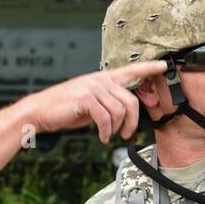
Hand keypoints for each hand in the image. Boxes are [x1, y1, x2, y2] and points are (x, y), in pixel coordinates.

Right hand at [27, 61, 166, 142]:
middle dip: (132, 122)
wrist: (41, 111)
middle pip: (130, 101)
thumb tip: (127, 112)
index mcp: (103, 78)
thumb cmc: (67, 109)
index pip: (130, 70)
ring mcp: (93, 87)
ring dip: (116, 129)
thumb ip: (109, 102)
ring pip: (119, 111)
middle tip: (127, 134)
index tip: (163, 66)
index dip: (148, 68)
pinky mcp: (86, 98)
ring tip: (109, 136)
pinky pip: (106, 118)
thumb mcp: (92, 103)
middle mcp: (100, 80)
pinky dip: (106, 131)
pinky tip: (103, 137)